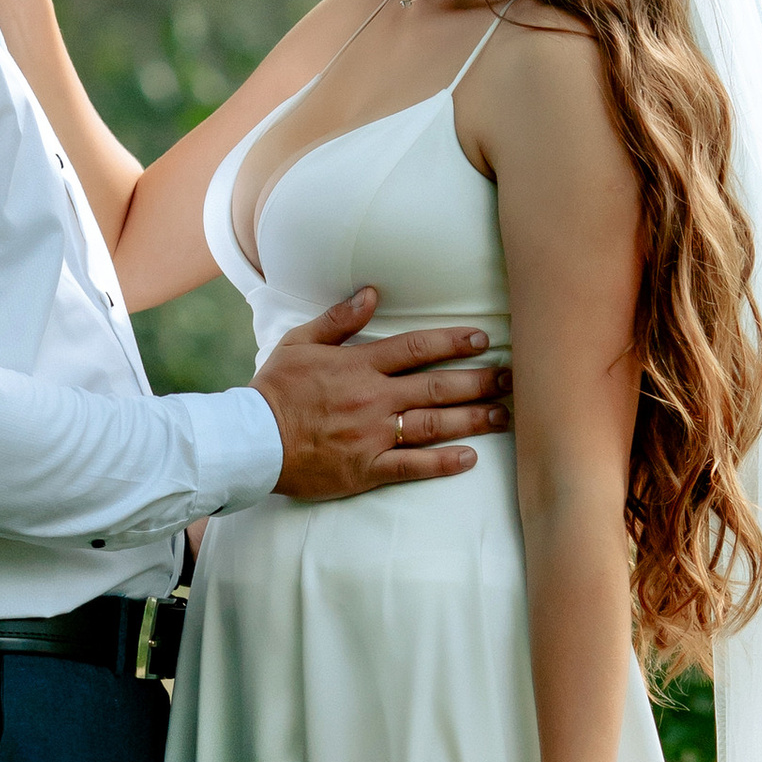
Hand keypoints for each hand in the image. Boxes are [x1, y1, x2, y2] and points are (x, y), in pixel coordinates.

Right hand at [255, 290, 510, 501]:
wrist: (250, 440)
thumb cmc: (274, 390)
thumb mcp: (299, 342)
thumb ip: (339, 320)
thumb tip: (372, 293)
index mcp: (359, 366)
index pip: (417, 348)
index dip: (453, 342)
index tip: (483, 340)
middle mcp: (373, 399)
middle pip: (438, 387)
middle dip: (479, 381)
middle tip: (512, 379)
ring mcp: (372, 435)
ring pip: (433, 425)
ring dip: (473, 419)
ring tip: (504, 416)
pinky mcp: (366, 468)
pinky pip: (412, 466)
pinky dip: (442, 463)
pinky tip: (470, 458)